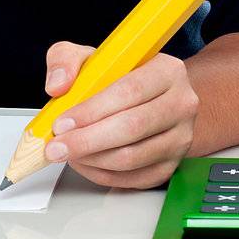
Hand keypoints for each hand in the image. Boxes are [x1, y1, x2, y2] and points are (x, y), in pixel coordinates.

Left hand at [41, 41, 199, 188]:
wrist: (152, 101)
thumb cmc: (122, 79)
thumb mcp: (93, 58)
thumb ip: (66, 60)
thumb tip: (58, 84)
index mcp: (168, 70)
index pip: (130, 91)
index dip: (92, 110)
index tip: (62, 123)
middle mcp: (182, 103)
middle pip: (133, 127)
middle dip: (86, 141)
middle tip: (56, 147)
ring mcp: (180, 137)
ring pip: (131, 158)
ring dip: (92, 159)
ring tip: (69, 152)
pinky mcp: (171, 165)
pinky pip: (133, 179)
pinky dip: (102, 175)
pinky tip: (86, 162)